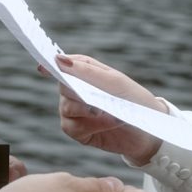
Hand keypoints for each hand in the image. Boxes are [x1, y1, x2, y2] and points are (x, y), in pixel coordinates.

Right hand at [46, 53, 163, 165]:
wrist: (149, 130)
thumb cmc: (134, 99)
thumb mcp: (114, 81)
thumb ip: (86, 71)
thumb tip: (58, 59)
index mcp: (86, 71)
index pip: (63, 63)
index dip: (52, 64)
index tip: (42, 66)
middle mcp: (77, 90)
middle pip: (63, 86)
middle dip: (79, 92)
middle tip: (95, 97)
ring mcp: (76, 111)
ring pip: (65, 108)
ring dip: (88, 111)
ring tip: (109, 111)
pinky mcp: (79, 132)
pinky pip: (71, 127)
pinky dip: (90, 125)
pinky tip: (107, 123)